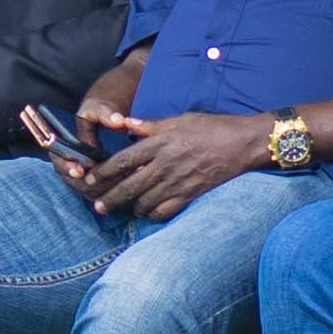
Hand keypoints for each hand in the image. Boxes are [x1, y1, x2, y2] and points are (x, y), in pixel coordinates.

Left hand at [84, 108, 275, 222]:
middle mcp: (165, 165)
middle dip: (110, 198)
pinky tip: (148, 212)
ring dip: (131, 207)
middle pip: (129, 186)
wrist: (243, 143)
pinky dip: (153, 214)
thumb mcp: (179, 119)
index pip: (122, 160)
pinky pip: (165, 211)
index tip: (89, 179)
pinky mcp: (191, 195)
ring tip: (123, 208)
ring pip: (145, 202)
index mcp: (159, 143)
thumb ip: (150, 125)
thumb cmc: (212, 127)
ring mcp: (178, 182)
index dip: (102, 172)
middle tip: (98, 205)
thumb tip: (124, 123)